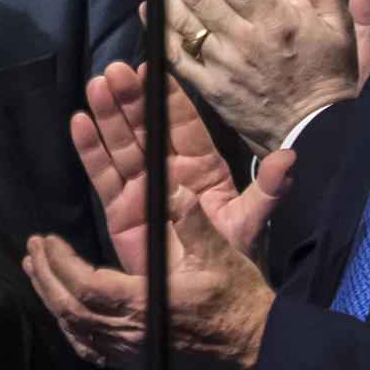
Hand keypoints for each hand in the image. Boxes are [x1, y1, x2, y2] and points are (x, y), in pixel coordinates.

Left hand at [24, 188, 278, 369]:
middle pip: (72, 308)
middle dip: (47, 275)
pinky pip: (90, 347)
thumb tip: (174, 188)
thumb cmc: (237, 296)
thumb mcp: (219, 253)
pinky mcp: (137, 358)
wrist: (255, 342)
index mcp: (146, 305)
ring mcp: (132, 350)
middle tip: (32, 247)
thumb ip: (193, 221)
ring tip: (35, 268)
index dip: (61, 264)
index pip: (87, 287)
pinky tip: (60, 308)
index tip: (46, 239)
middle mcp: (133, 333)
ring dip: (51, 297)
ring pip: (76, 328)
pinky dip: (69, 326)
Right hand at [74, 62, 291, 274]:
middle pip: (146, 128)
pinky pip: (102, 173)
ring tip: (96, 86)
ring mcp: (141, 186)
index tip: (152, 71)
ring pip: (121, 144)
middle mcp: (168, 170)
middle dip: (131, 100)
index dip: (168, 99)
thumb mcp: (251, 223)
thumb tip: (289, 159)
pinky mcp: (119, 207)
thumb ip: (267, 192)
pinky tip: (80, 122)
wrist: (204, 299)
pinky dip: (90, 148)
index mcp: (202, 168)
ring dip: (107, 115)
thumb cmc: (230, 259)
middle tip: (116, 71)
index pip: (183, 125)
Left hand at [162, 0, 369, 152]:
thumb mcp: (342, 28)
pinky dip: (158, 26)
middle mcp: (244, 41)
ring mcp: (222, 65)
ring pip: (182, 19)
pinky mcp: (207, 86)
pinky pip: (175, 53)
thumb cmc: (330, 75)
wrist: (317, 132)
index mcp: (278, 23)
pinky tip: (148, 4)